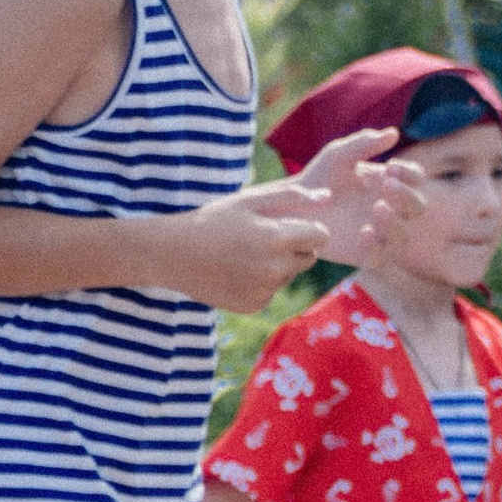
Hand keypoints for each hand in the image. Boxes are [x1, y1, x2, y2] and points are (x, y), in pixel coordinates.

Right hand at [162, 184, 331, 312]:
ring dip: (277, 266)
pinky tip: (236, 272)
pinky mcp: (253, 306)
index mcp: (276, 238)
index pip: (321, 236)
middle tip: (262, 239)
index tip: (287, 225)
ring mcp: (264, 291)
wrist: (172, 255)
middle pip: (309, 258)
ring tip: (244, 255)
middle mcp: (274, 269)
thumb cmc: (212, 220)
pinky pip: (271, 291)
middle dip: (295, 248)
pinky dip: (260, 283)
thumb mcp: (249, 199)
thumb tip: (328, 198)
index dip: (307, 229)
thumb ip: (291, 195)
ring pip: (289, 275)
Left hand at [292, 126, 426, 268]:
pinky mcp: (362, 255)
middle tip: (387, 185)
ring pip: (403, 236)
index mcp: (390, 184)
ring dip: (396, 222)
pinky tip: (363, 231)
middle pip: (417, 207)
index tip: (391, 167)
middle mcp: (390, 210)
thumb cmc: (318, 177)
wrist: (292, 207)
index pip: (415, 179)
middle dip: (407, 196)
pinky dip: (376, 248)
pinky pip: (380, 259)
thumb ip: (364, 143)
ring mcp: (378, 234)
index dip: (410, 173)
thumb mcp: (338, 155)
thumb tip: (393, 133)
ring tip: (377, 207)